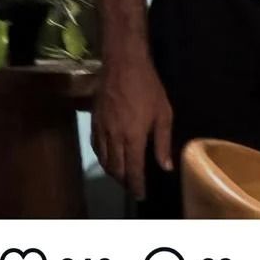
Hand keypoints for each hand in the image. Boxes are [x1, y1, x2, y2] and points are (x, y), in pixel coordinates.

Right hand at [92, 53, 172, 199]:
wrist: (123, 64)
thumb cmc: (148, 87)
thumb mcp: (163, 113)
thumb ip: (162, 142)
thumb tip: (165, 167)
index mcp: (133, 137)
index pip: (133, 170)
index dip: (136, 186)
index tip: (140, 196)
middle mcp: (114, 138)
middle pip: (116, 169)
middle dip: (124, 182)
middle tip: (132, 187)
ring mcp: (101, 130)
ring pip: (104, 160)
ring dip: (113, 172)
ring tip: (122, 176)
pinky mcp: (94, 121)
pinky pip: (95, 147)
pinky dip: (102, 158)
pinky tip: (108, 158)